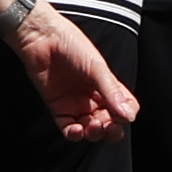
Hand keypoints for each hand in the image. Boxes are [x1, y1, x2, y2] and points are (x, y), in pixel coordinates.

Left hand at [13, 7, 135, 138]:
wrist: (42, 38)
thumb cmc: (71, 45)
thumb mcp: (96, 68)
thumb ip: (112, 92)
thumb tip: (129, 117)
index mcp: (106, 86)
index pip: (124, 109)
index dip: (126, 116)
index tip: (123, 116)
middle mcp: (93, 98)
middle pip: (109, 123)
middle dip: (111, 130)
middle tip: (108, 126)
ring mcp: (75, 104)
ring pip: (90, 129)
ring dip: (94, 133)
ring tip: (93, 127)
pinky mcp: (58, 108)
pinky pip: (68, 128)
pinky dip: (74, 134)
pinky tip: (77, 129)